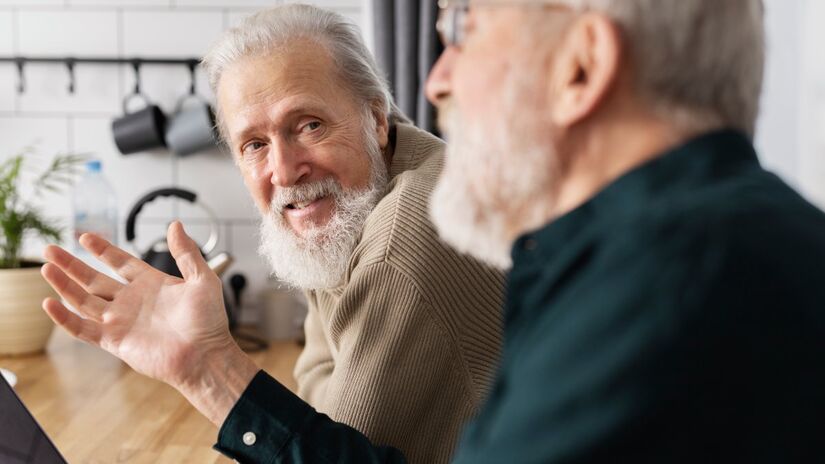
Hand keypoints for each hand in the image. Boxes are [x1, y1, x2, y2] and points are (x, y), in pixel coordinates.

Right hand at [40, 221, 231, 390]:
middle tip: (50, 249)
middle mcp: (132, 301)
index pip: (120, 262)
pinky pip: (83, 328)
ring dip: (64, 285)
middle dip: (71, 265)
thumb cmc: (209, 321)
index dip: (102, 249)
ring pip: (84, 300)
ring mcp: (121, 321)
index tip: (85, 236)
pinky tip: (49, 303)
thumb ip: (187, 252)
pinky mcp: (115, 341)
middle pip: (94, 279)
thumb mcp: (203, 279)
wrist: (205, 356)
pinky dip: (65, 317)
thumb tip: (175, 224)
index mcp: (152, 284)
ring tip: (46, 268)